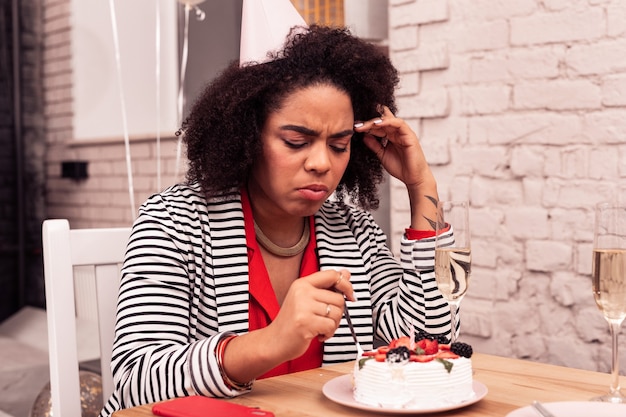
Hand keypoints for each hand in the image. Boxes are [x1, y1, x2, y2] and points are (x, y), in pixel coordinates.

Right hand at [221, 269, 353, 383]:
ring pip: (337, 313)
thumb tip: (346, 273)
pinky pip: (331, 326)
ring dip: (334, 325)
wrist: (274, 341)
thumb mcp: (308, 299)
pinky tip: (318, 335)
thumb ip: (327, 287)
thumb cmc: (293, 321)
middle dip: (338, 313)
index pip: (332, 275)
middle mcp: (302, 292)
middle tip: (326, 321)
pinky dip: (329, 334)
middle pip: (339, 298)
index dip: (346, 284)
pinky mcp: (305, 323)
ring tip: (321, 328)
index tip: (350, 296)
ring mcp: (303, 307)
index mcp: (302, 283)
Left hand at [354, 105, 432, 188]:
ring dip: (376, 121)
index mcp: (391, 136)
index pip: (378, 126)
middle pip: (382, 121)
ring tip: (365, 124)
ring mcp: (404, 132)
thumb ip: (374, 145)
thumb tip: (364, 136)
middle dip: (369, 123)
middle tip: (357, 125)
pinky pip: (398, 124)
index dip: (366, 125)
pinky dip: (388, 122)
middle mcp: (397, 132)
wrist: (412, 178)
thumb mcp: (382, 154)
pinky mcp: (409, 135)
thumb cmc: (400, 167)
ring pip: (389, 120)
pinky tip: (377, 124)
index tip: (354, 127)